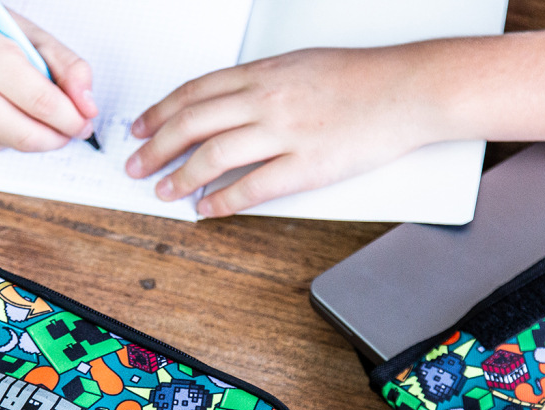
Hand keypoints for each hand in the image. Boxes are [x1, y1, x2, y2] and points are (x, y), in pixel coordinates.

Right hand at [0, 10, 97, 155]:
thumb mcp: (33, 38)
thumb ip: (70, 68)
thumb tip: (88, 108)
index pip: (43, 104)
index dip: (72, 120)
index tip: (84, 123)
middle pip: (26, 136)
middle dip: (55, 137)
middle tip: (66, 130)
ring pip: (7, 146)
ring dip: (25, 135)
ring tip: (17, 107)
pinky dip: (0, 138)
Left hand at [125, 47, 440, 216]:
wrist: (407, 89)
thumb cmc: (360, 77)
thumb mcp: (299, 65)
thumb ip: (261, 83)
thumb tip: (227, 102)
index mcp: (263, 73)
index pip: (194, 93)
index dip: (160, 113)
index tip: (141, 128)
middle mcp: (266, 100)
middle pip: (192, 124)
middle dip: (156, 147)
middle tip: (136, 165)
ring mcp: (284, 133)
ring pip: (214, 156)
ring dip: (181, 177)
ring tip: (165, 191)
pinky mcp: (306, 166)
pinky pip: (253, 187)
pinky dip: (223, 201)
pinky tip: (207, 209)